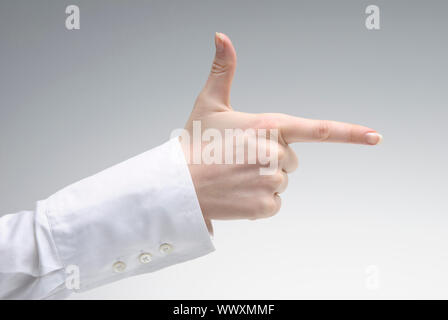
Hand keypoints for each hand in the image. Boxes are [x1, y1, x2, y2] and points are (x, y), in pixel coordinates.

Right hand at [181, 33, 381, 230]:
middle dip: (272, 160)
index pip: (317, 129)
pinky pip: (274, 204)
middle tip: (240, 160)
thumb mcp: (210, 104)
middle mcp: (274, 153)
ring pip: (282, 181)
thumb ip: (222, 69)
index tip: (375, 137)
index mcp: (267, 125)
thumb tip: (221, 36)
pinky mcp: (265, 206)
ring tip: (235, 177)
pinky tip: (237, 194)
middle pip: (292, 159)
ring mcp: (271, 181)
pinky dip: (258, 202)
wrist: (178, 185)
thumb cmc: (195, 144)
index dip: (350, 133)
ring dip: (264, 181)